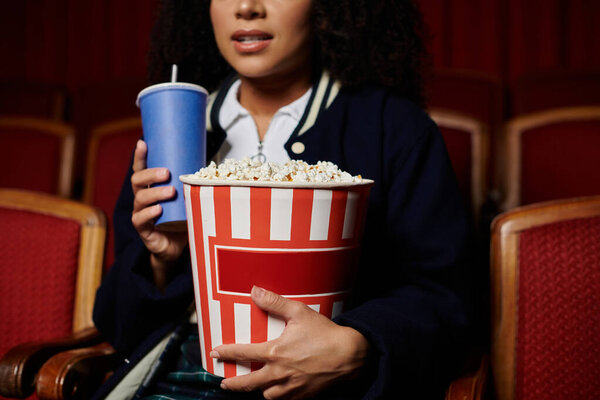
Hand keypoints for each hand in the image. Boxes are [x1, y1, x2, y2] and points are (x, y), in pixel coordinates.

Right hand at [130, 139, 187, 289]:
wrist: (177, 248)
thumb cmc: (183, 219)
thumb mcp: (190, 199)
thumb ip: (195, 185)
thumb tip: (216, 167)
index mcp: (151, 188)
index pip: (141, 169)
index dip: (140, 156)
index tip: (143, 142)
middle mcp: (142, 199)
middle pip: (137, 181)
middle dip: (151, 174)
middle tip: (167, 172)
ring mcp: (140, 214)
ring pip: (140, 199)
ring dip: (155, 193)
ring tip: (170, 191)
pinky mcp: (144, 230)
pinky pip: (141, 220)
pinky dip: (149, 213)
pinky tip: (159, 209)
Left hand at [211, 286, 369, 398]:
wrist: (350, 356)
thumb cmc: (325, 333)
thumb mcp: (299, 312)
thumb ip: (274, 302)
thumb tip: (255, 292)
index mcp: (275, 353)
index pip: (242, 354)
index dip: (226, 353)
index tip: (215, 352)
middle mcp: (279, 374)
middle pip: (248, 384)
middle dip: (233, 384)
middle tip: (224, 382)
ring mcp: (291, 388)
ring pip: (266, 395)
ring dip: (258, 390)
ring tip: (254, 385)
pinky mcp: (303, 396)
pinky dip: (277, 395)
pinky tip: (277, 390)